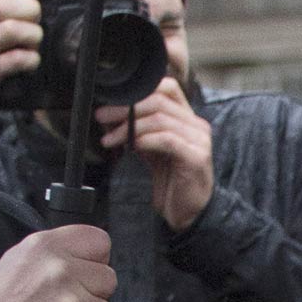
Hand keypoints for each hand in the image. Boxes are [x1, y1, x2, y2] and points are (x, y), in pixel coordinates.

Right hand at [0, 225, 116, 301]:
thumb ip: (55, 252)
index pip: (99, 242)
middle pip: (108, 277)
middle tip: (68, 300)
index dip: (96, 259)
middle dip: (93, 290)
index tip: (87, 269)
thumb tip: (86, 255)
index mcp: (45, 247)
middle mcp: (60, 271)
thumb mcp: (19, 260)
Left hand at [97, 77, 213, 230]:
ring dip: (129, 127)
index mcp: (187, 119)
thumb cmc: (171, 183)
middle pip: (159, 101)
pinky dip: (144, 140)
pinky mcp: (196, 157)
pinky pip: (166, 140)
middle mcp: (196, 125)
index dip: (138, 90)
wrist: (188, 214)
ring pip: (160, 119)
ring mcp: (199, 140)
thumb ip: (137, 130)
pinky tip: (130, 147)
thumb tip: (109, 115)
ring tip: (110, 138)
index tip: (112, 101)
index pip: (166, 87)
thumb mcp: (151, 149)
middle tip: (102, 116)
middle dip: (126, 108)